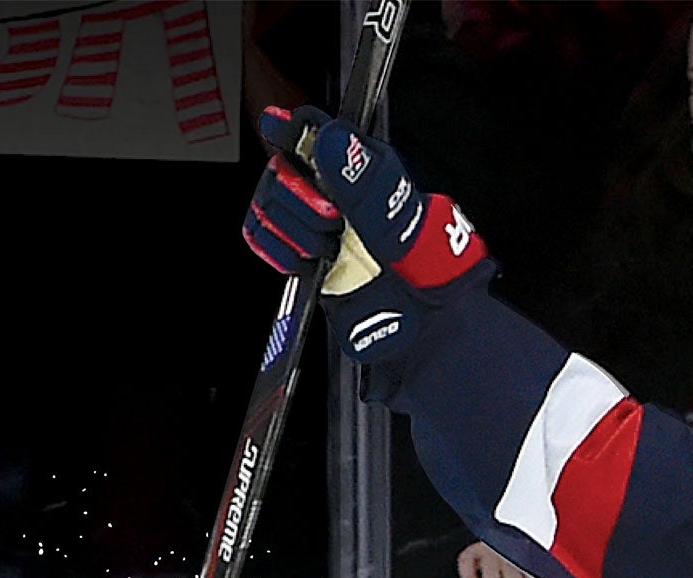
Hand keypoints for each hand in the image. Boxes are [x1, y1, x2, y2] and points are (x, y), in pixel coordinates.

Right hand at [241, 105, 492, 359]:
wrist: (424, 334)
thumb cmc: (430, 276)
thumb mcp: (405, 227)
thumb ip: (366, 184)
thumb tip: (331, 140)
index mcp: (367, 170)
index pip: (319, 131)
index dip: (295, 128)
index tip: (278, 129)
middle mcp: (337, 191)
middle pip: (284, 168)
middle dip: (301, 196)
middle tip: (333, 221)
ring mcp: (315, 221)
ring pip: (270, 201)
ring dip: (296, 228)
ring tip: (329, 248)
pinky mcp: (298, 251)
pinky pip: (262, 234)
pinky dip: (280, 249)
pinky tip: (307, 261)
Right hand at [457, 542, 558, 577]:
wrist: (517, 526)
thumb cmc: (529, 553)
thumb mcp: (539, 572)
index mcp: (533, 558)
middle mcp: (512, 553)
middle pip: (514, 575)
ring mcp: (493, 550)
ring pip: (491, 571)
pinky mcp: (477, 549)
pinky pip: (467, 561)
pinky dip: (468, 576)